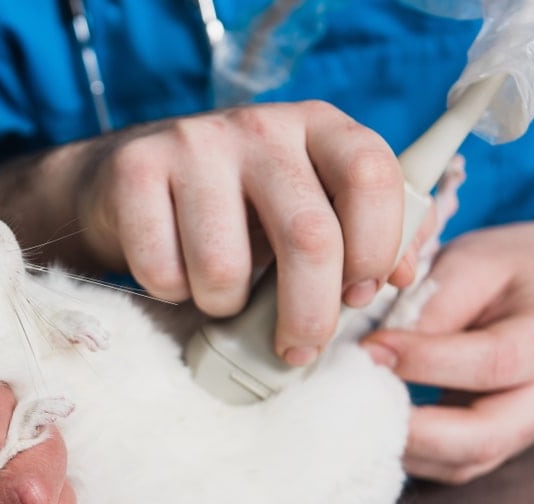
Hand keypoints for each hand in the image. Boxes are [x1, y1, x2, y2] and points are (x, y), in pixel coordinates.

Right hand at [75, 102, 406, 365]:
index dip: (376, 248)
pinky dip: (173, 294)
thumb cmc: (236, 205)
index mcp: (317, 125)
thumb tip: (404, 275)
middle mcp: (259, 125)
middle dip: (308, 314)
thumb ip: (363, 235)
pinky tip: (177, 274)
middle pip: (308, 236)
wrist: (129, 180)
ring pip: (225, 267)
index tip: (358, 295)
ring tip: (221, 292)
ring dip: (225, 306)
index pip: (372, 176)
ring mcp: (193, 143)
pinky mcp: (135, 171)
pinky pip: (164, 271)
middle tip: (297, 348)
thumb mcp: (306, 206)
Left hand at [362, 220, 533, 483]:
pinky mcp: (498, 444)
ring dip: (403, 449)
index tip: (369, 349)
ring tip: (354, 419)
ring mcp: (525, 430)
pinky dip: (409, 454)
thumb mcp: (474, 264)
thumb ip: (435, 306)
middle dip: (411, 429)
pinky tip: (371, 428)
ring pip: (463, 463)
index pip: (490, 364)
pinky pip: (451, 466)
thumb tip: (383, 352)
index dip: (424, 361)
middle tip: (355, 403)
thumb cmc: (511, 270)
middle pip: (482, 437)